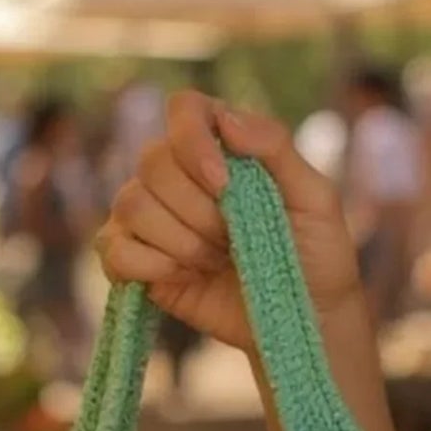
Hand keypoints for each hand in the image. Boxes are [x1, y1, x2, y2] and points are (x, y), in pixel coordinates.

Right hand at [95, 92, 361, 354]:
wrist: (304, 320)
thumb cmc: (317, 254)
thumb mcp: (316, 199)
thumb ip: (276, 148)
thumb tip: (226, 120)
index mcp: (223, 147)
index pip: (184, 109)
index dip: (193, 141)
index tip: (223, 184)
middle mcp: (180, 174)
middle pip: (153, 163)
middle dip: (198, 211)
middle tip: (233, 241)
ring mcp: (152, 217)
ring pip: (131, 205)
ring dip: (180, 241)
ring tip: (215, 262)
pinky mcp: (135, 260)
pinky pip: (112, 249)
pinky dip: (148, 264)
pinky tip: (183, 276)